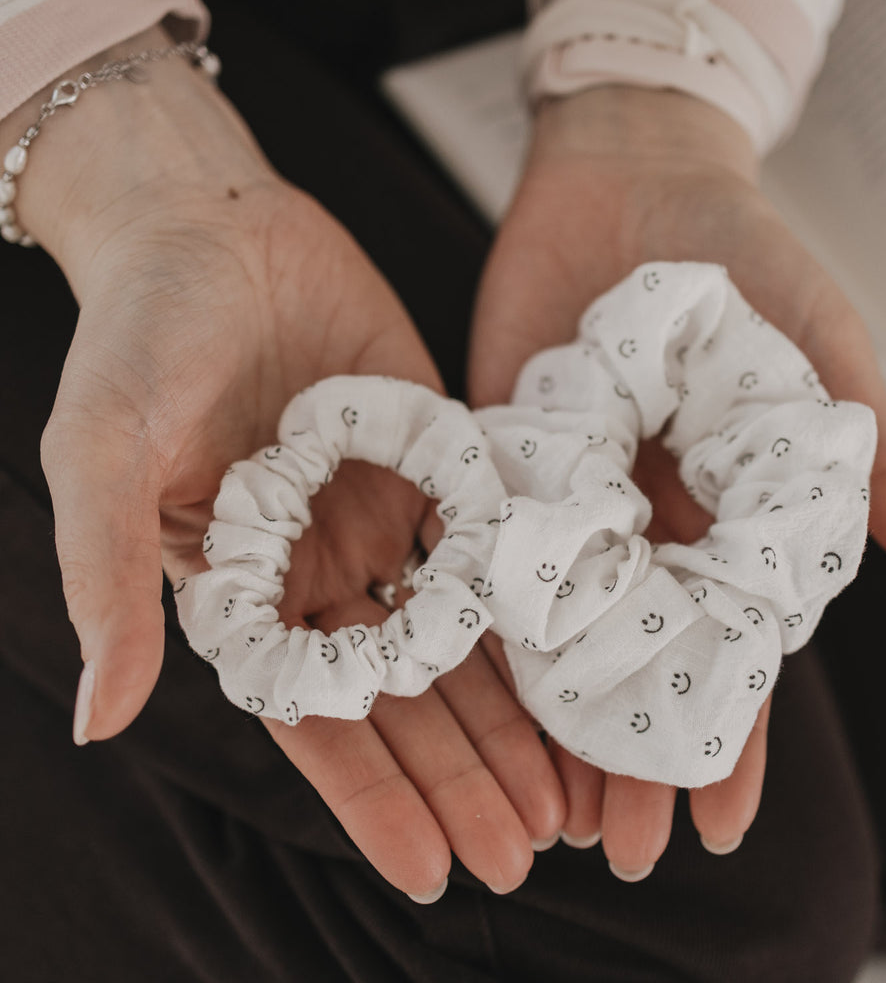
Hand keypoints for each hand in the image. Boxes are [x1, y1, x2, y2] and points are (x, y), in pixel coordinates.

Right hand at [16, 29, 563, 898]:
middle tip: (526, 853)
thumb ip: (107, 578)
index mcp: (244, 590)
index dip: (374, 795)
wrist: (209, 224)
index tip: (435, 869)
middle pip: (404, 695)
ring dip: (508, 718)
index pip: (316, 718)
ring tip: (566, 797)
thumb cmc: (138, 332)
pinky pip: (493, 550)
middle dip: (460, 774)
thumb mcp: (105, 449)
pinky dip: (532, 611)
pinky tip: (578, 665)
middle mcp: (320, 568)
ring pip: (459, 638)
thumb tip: (99, 721)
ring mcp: (384, 515)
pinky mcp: (437, 457)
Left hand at [469, 87, 885, 874]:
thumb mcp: (819, 351)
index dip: (728, 737)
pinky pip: (487, 554)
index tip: (719, 825)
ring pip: (560, 633)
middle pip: (638, 664)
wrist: (631, 178)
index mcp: (724, 521)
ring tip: (550, 814)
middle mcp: (643, 529)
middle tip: (624, 854)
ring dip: (556, 724)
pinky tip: (474, 700)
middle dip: (634, 756)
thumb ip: (863, 458)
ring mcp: (569, 502)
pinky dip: (482, 625)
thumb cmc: (743, 260)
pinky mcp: (499, 462)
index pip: (727, 652)